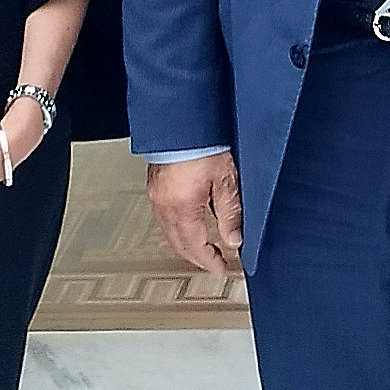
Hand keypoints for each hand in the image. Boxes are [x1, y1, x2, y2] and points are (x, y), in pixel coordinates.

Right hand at [145, 154, 244, 275]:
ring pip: (169, 232)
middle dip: (197, 258)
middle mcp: (164, 205)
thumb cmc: (204, 143)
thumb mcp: (226, 180)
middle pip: (179, 244)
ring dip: (186, 244)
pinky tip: (189, 224)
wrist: (183, 120)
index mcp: (182, 208)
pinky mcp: (155, 185)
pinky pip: (164, 217)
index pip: (195, 247)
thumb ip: (231, 213)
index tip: (222, 269)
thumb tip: (234, 239)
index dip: (210, 262)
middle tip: (214, 264)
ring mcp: (156, 195)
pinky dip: (177, 228)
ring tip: (204, 248)